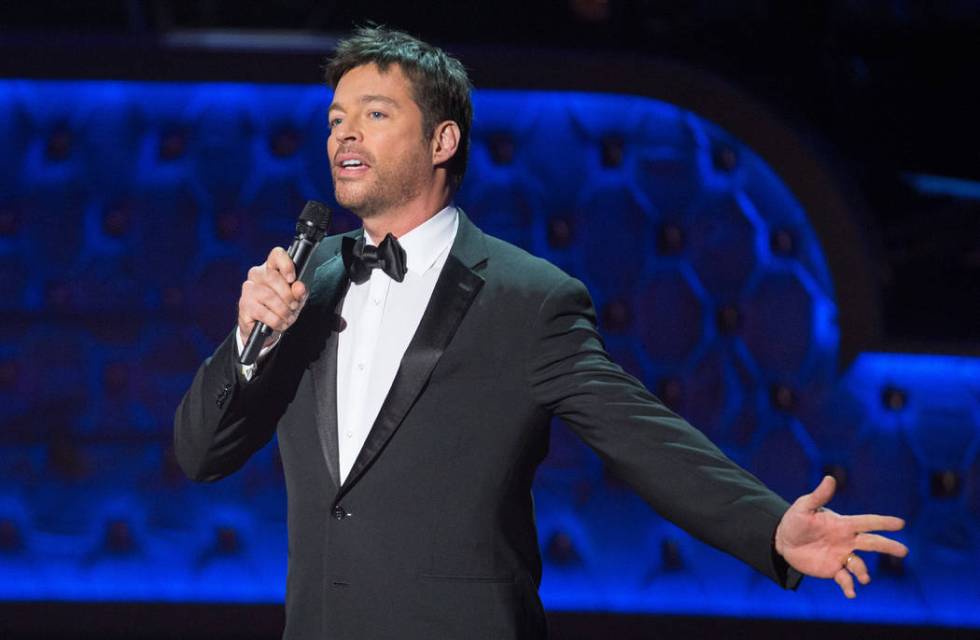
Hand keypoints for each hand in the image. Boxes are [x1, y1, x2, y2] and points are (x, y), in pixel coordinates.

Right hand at [238, 247, 307, 346]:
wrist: (265, 329)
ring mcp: (248, 289)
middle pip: (272, 277)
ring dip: (282, 310)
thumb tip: (299, 287)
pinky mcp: (244, 305)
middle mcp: (257, 275)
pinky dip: (275, 320)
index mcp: (272, 268)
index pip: (276, 255)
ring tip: (288, 317)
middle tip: (294, 306)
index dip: (286, 264)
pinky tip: (280, 323)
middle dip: (287, 295)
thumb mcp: (296, 300)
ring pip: (268, 295)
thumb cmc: (281, 308)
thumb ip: (300, 292)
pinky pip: (262, 312)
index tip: (292, 279)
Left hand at [774, 475, 907, 598]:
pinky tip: (851, 593)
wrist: (784, 541)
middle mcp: (847, 541)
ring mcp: (841, 556)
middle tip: (904, 551)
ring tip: (864, 577)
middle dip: (888, 546)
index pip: (867, 522)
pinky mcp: (833, 570)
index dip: (883, 522)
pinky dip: (850, 586)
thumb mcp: (804, 507)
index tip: (900, 523)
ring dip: (863, 571)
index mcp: (843, 524)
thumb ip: (818, 496)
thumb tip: (830, 478)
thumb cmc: (796, 520)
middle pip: (872, 543)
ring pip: (859, 564)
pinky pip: (845, 579)